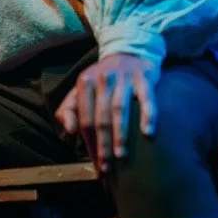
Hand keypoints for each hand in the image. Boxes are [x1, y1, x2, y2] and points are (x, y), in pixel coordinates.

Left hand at [56, 53, 160, 172]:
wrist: (129, 49)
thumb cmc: (103, 76)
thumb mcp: (82, 87)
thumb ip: (69, 108)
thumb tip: (69, 131)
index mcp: (85, 82)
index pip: (84, 118)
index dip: (88, 142)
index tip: (95, 164)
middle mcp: (103, 79)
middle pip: (100, 118)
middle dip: (102, 145)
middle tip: (106, 168)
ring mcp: (124, 77)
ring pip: (120, 110)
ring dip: (120, 134)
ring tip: (121, 156)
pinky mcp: (144, 76)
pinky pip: (146, 98)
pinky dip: (147, 115)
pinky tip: (148, 132)